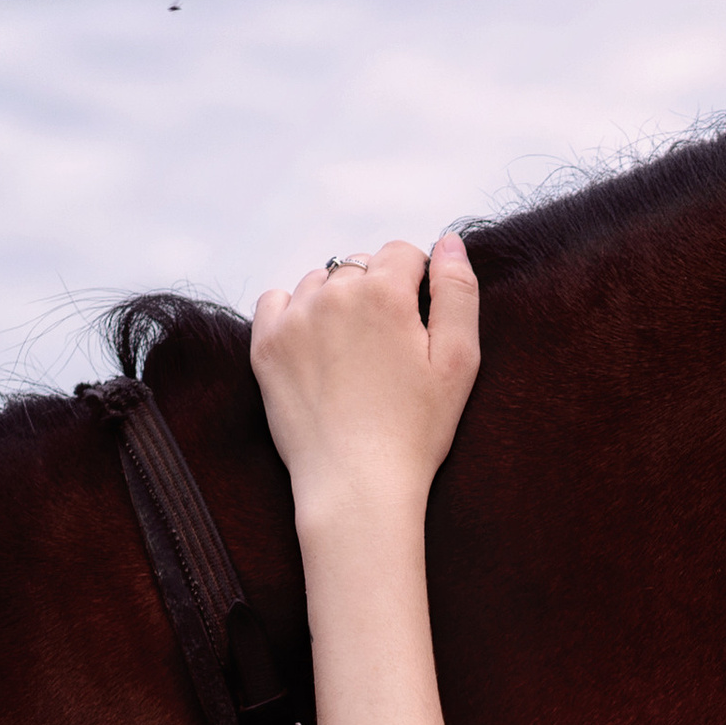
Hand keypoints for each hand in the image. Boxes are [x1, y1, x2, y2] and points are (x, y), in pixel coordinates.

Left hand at [251, 231, 480, 516]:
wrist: (357, 483)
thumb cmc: (415, 430)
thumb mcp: (459, 363)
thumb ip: (458, 294)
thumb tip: (449, 241)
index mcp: (384, 293)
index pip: (403, 252)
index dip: (418, 284)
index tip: (420, 326)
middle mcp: (333, 292)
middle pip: (360, 266)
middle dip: (378, 294)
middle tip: (389, 349)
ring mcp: (294, 316)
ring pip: (319, 282)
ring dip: (337, 302)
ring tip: (354, 354)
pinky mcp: (266, 343)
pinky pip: (277, 300)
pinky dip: (296, 314)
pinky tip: (318, 351)